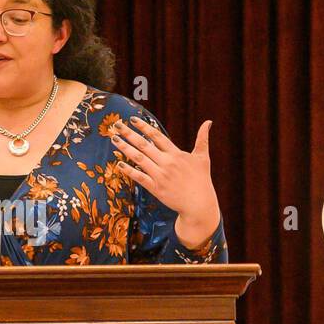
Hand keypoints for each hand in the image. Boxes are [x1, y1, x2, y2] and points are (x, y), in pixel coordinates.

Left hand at [112, 115, 220, 245]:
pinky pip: (139, 177)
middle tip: (116, 125)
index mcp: (176, 154)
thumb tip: (208, 122)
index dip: (144, 127)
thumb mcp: (203, 157)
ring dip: (125, 148)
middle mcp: (167, 163)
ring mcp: (160, 175)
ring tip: (114, 139)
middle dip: (129, 134)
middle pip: (144, 145)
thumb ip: (203, 139)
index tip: (132, 119)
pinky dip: (129, 171)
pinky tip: (118, 164)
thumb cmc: (202, 180)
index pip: (157, 136)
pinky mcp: (156, 188)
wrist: (199, 204)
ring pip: (139, 159)